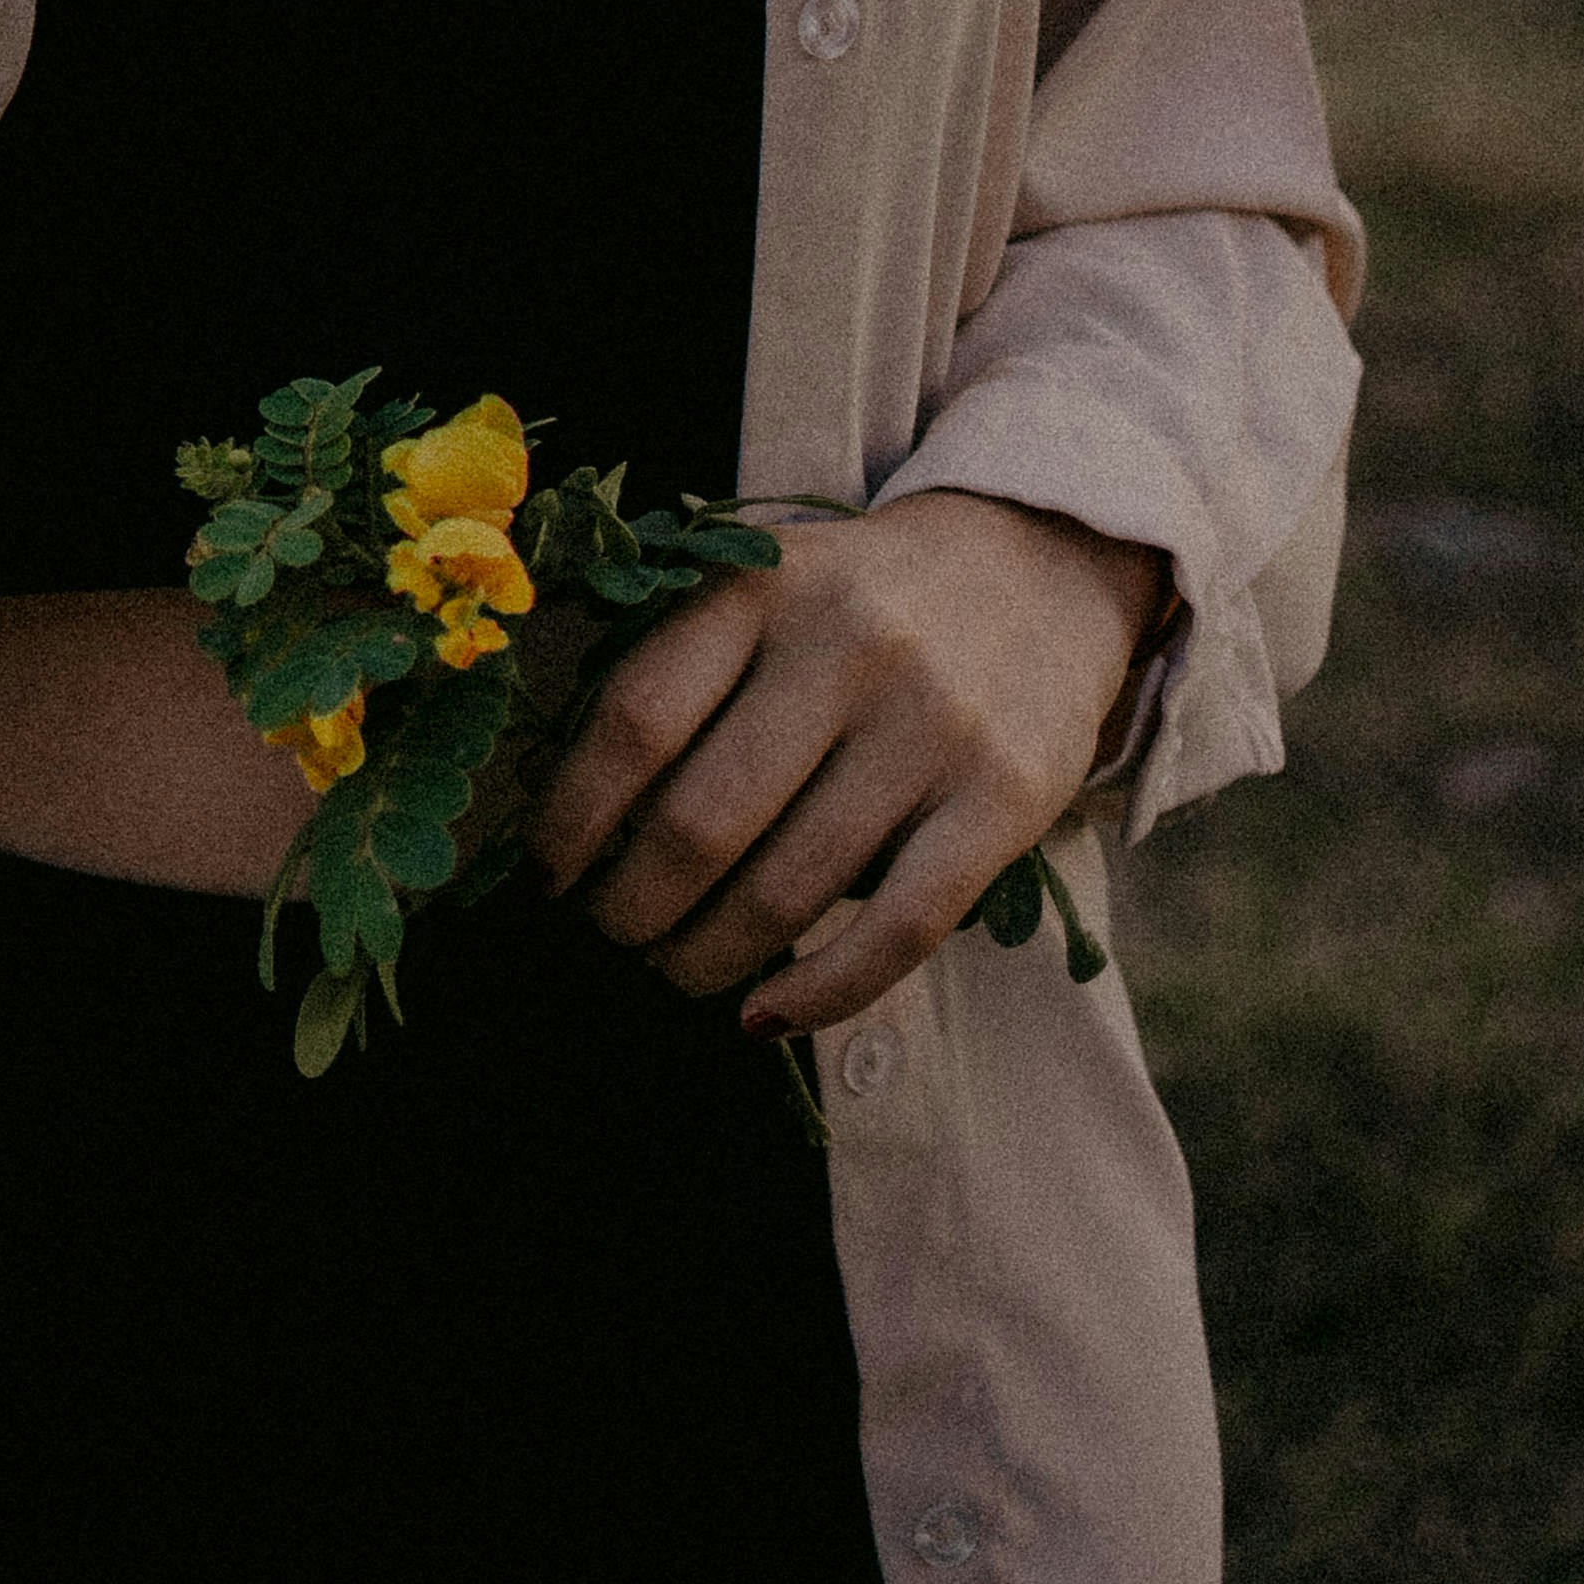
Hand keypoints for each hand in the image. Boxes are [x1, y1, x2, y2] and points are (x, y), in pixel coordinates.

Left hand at [527, 495, 1166, 1041]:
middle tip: (611, 936)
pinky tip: (762, 1017)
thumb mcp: (762, 583)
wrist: (1037, 566)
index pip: (637, 720)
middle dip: (633, 906)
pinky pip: (897, 930)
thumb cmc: (857, 601)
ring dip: (707, 958)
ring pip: (789, 889)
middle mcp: (846, 647)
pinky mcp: (1002, 800)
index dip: (573, 816)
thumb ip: (672, 666)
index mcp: (762, 586)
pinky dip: (819, 994)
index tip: (546, 874)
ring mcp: (930, 726)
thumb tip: (559, 802)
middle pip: (702, 820)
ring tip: (675, 972)